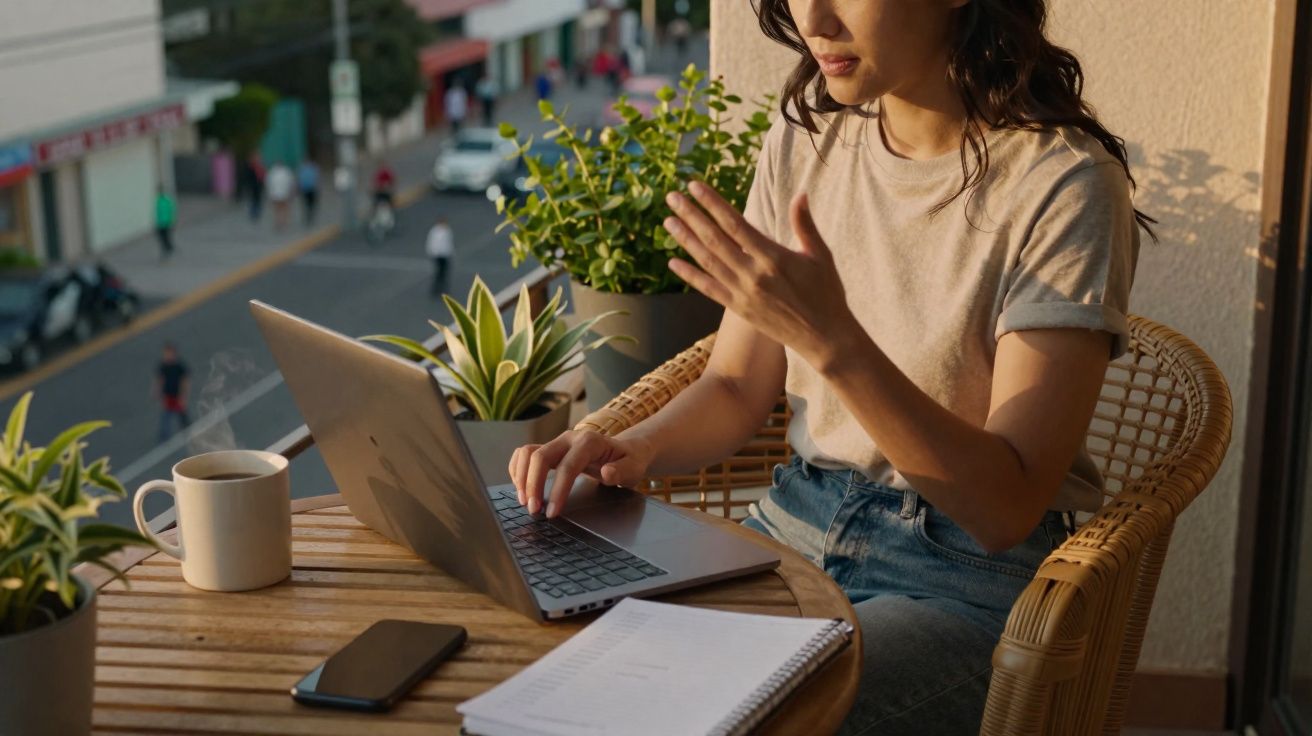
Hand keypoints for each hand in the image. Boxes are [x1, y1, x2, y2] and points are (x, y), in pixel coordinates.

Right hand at [508, 430, 652, 517]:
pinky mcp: (549, 448)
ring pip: (527, 453)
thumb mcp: (633, 468)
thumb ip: (621, 471)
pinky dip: (518, 470)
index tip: (552, 513)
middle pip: (540, 456)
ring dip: (521, 477)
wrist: (625, 450)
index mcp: (589, 442)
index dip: (557, 490)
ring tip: (525, 502)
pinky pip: (524, 454)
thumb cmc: (629, 461)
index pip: (567, 466)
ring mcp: (557, 442)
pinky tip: (522, 489)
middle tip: (534, 511)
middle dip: (533, 485)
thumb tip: (606, 473)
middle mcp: (569, 438)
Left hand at [663, 183, 856, 367]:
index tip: (695, 186)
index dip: (712, 203)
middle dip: (691, 216)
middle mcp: (753, 275)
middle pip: (714, 239)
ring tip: (668, 222)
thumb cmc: (826, 293)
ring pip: (708, 262)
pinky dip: (690, 275)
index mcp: (773, 257)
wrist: (824, 338)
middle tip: (672, 197)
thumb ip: (805, 224)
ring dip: (686, 240)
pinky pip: (709, 289)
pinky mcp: (739, 309)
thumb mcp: (820, 255)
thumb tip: (800, 193)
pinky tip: (673, 263)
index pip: (735, 224)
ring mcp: (743, 294)